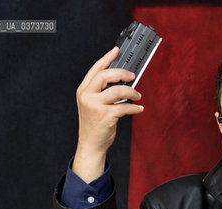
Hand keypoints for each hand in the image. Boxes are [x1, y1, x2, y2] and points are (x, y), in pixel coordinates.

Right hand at [72, 47, 142, 182]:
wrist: (90, 144)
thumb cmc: (94, 124)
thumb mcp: (92, 104)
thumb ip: (101, 91)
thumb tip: (122, 79)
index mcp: (83, 91)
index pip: (95, 70)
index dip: (107, 58)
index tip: (116, 50)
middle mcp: (87, 96)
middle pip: (105, 75)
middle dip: (122, 73)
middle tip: (132, 76)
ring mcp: (95, 106)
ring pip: (118, 91)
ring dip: (132, 92)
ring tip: (138, 96)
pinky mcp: (105, 116)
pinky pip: (125, 107)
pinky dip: (135, 108)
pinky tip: (138, 109)